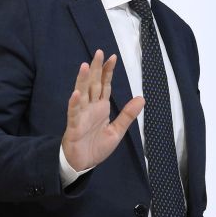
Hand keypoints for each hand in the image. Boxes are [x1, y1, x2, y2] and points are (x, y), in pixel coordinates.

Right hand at [61, 50, 142, 170]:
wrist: (83, 164)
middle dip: (95, 68)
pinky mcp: (74, 126)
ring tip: (85, 66)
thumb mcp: (117, 131)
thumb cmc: (96, 146)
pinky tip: (76, 93)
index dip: (108, 71)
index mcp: (101, 107)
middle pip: (92, 84)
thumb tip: (142, 98)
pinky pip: (73, 113)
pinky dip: (74, 103)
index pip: (104, 85)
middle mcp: (90, 107)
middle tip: (99, 52)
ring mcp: (81, 115)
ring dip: (82, 80)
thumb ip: (128, 115)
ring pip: (81, 94)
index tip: (112, 57)